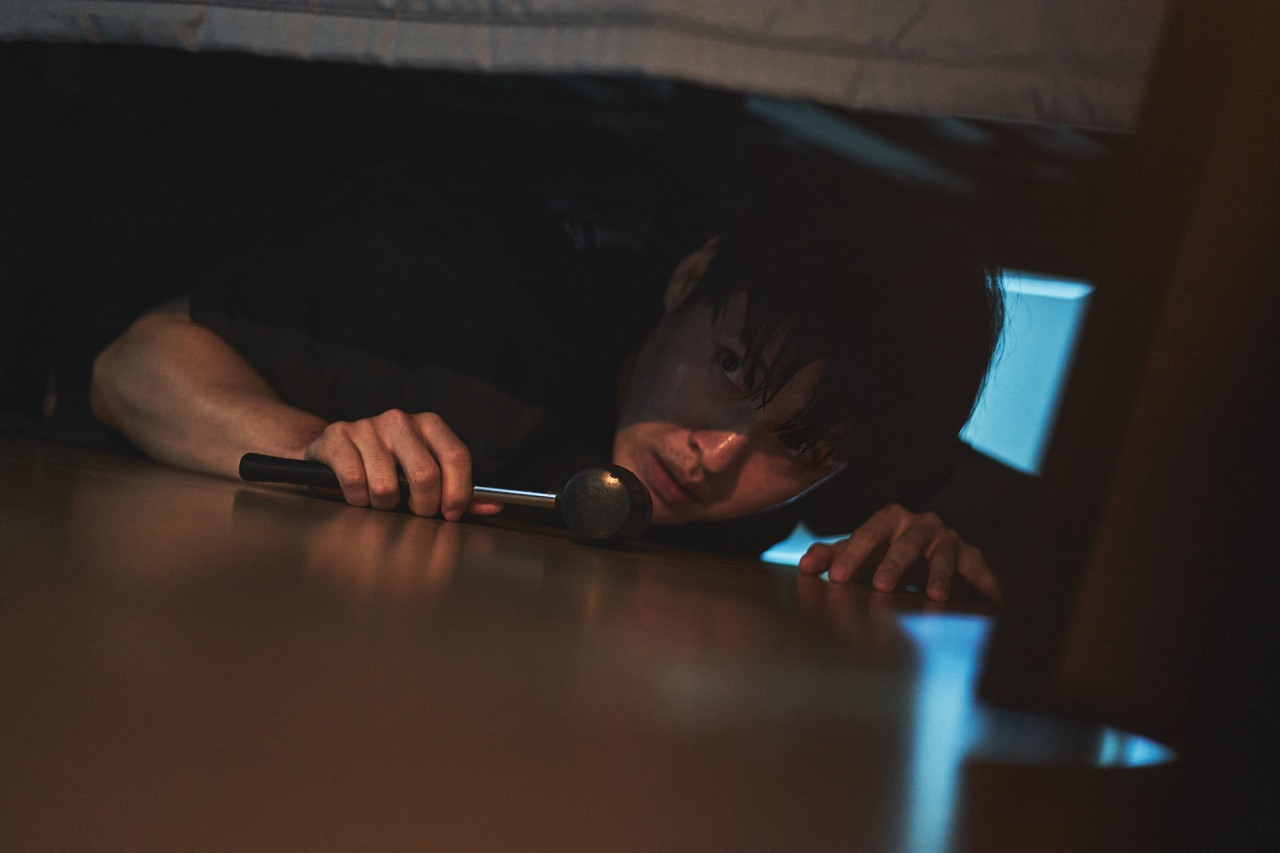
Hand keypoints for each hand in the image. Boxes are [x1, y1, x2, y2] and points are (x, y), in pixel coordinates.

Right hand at [304, 409, 503, 519]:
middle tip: (416, 514)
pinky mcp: (338, 437)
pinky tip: (360, 494)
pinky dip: (358, 500)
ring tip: (383, 501)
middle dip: (424, 506)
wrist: (336, 450)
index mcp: (429, 424)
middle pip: (425, 475)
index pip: (456, 456)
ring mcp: (367, 426)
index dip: (458, 491)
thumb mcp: (426, 472)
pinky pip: (355, 482)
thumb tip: (495, 505)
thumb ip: (460, 491)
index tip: (451, 513)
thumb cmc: (389, 466)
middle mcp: (400, 420)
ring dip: (385, 506)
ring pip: (386, 485)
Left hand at [796, 503, 1000, 603]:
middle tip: (880, 586)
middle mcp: (920, 524)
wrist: (928, 547)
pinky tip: (994, 603)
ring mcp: (948, 539)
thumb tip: (804, 567)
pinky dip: (988, 586)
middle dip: (894, 564)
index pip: (867, 534)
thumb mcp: (860, 552)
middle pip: (906, 543)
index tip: (836, 578)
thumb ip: (832, 557)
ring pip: (944, 555)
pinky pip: (980, 572)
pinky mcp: (971, 557)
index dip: (852, 555)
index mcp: (890, 518)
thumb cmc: (886, 550)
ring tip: (934, 596)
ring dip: (940, 575)